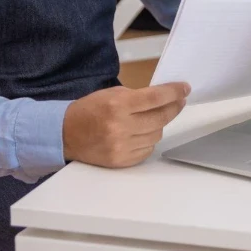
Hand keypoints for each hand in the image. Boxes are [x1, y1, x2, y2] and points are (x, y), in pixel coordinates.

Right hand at [62, 82, 190, 168]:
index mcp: (118, 105)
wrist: (65, 134)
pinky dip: (149, 140)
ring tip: (154, 117)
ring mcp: (121, 146)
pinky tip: (143, 133)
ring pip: (157, 135)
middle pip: (161, 118)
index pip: (156, 98)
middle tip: (179, 101)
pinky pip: (147, 150)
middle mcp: (120, 127)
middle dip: (174, 107)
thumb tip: (166, 96)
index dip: (174, 93)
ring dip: (159, 124)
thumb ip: (139, 96)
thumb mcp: (112, 94)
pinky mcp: (120, 161)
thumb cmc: (90, 110)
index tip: (185, 88)